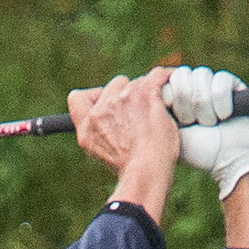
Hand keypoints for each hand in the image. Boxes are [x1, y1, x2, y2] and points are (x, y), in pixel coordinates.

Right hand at [68, 70, 179, 221]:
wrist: (145, 172)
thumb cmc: (130, 170)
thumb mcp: (102, 155)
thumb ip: (101, 135)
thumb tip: (115, 128)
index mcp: (87, 126)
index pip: (77, 98)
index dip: (94, 97)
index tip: (107, 103)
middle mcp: (101, 109)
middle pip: (114, 86)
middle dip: (127, 96)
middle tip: (141, 114)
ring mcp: (122, 98)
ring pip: (138, 83)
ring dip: (147, 95)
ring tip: (158, 114)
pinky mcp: (145, 93)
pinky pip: (158, 76)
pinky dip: (166, 78)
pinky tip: (170, 83)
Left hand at [162, 65, 248, 200]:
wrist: (234, 161)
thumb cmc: (201, 152)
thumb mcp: (169, 133)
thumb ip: (155, 112)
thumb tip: (144, 90)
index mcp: (177, 99)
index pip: (165, 80)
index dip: (170, 98)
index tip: (176, 120)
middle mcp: (195, 88)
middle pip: (182, 75)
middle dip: (186, 103)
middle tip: (193, 124)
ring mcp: (213, 85)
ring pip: (201, 75)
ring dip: (204, 106)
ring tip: (211, 124)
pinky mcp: (234, 84)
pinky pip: (220, 81)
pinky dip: (221, 102)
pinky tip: (225, 116)